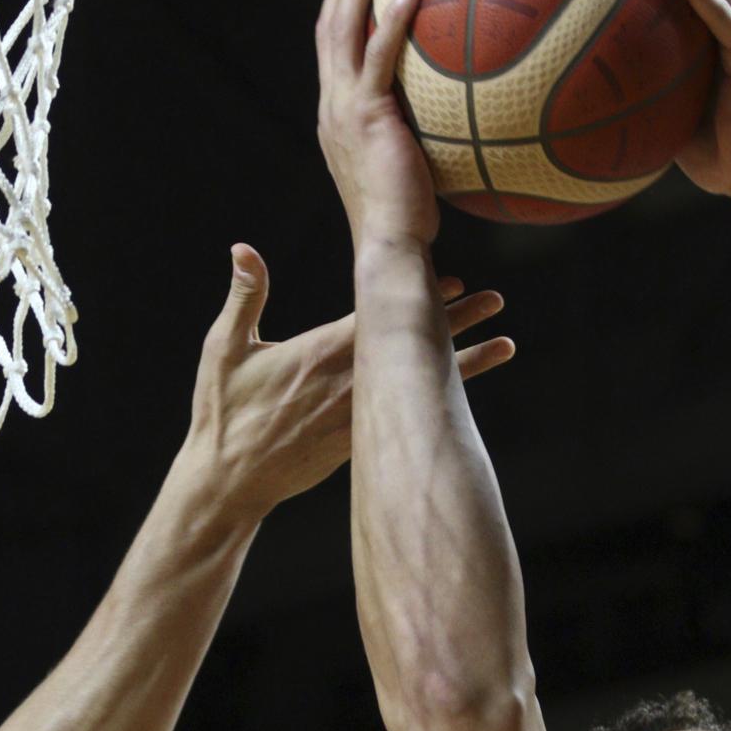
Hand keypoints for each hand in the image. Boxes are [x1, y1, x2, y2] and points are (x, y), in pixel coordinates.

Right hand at [185, 243, 514, 516]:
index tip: (454, 279)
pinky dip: (440, 399)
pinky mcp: (359, 443)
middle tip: (495, 300)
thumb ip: (245, 297)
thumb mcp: (225, 350)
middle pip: (412, 344)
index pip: (379, 316)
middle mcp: (349, 383)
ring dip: (465, 362)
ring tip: (506, 345)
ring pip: (422, 383)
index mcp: (319, 353)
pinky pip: (410, 415)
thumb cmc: (223, 414)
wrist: (229, 482)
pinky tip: (466, 390)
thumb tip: (242, 248)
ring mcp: (359, 416)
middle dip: (457, 320)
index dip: (418, 296)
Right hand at [316, 0, 441, 249]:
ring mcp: (342, 108)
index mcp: (336, 117)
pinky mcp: (365, 113)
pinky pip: (378, 52)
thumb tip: (464, 127)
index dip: (342, 14)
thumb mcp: (411, 171)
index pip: (332, 54)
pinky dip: (391, 16)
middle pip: (326, 29)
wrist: (391, 243)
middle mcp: (331, 106)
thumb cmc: (409, 221)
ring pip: (339, 29)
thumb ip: (422, 140)